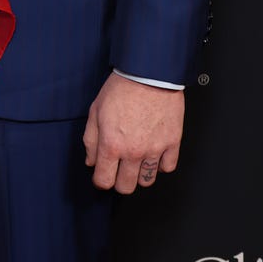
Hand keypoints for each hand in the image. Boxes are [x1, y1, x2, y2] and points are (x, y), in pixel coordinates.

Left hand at [83, 72, 184, 193]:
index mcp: (111, 144)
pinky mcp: (172, 143)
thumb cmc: (122, 88)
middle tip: (118, 169)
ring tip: (136, 160)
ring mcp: (154, 149)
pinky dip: (160, 164)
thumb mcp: (95, 110)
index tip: (102, 175)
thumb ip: (90, 140)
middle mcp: (133, 151)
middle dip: (119, 181)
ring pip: (147, 181)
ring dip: (140, 174)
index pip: (104, 181)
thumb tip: (91, 161)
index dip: (100, 180)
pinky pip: (167, 168)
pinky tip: (154, 153)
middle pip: (126, 187)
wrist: (148, 74)